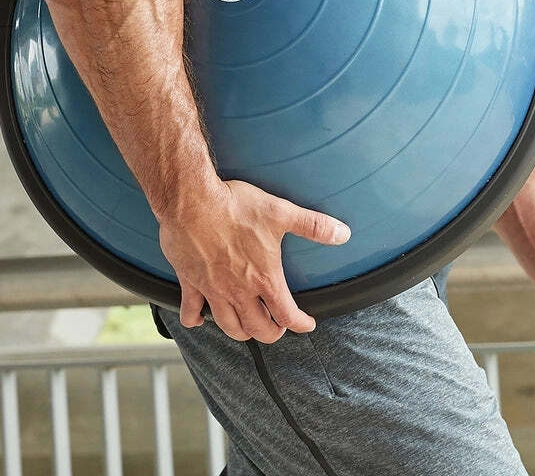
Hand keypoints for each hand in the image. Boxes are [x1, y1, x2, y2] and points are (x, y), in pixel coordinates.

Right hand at [157, 178, 349, 342]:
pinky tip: (200, 319)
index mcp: (263, 278)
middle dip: (272, 333)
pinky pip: (191, 311)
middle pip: (259, 329)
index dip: (301, 324)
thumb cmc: (234, 206)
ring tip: (247, 327)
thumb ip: (313, 226)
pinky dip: (196, 320)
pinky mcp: (191, 282)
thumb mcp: (280, 212)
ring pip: (229, 326)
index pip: (287, 315)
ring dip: (242, 331)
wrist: (192, 201)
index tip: (307, 324)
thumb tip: (343, 233)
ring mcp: (213, 290)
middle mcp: (239, 291)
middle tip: (277, 327)